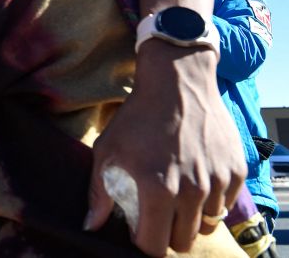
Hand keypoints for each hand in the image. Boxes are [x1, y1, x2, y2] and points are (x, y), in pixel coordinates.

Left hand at [85, 40, 245, 256]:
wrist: (177, 82)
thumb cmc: (137, 116)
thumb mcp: (108, 150)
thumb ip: (98, 192)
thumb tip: (90, 225)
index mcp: (158, 189)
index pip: (154, 246)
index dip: (142, 241)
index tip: (137, 227)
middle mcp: (192, 190)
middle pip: (182, 242)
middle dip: (166, 234)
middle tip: (156, 214)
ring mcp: (217, 181)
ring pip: (206, 226)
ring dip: (190, 219)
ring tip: (176, 198)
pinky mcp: (235, 171)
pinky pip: (225, 205)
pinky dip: (211, 201)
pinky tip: (195, 181)